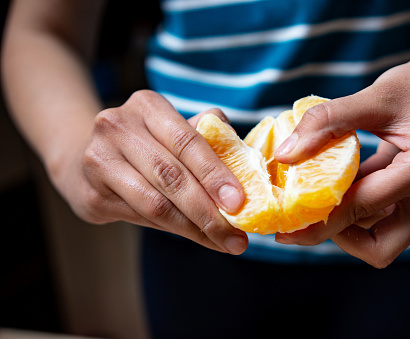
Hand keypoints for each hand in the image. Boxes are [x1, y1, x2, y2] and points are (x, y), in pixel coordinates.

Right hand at [53, 90, 247, 253]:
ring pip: (156, 203)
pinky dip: (175, 230)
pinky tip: (197, 237)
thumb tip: (246, 167)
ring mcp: (99, 158)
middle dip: (208, 210)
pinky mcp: (91, 192)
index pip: (186, 141)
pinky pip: (142, 217)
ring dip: (194, 228)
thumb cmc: (148, 146)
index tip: (239, 202)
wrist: (88, 160)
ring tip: (222, 242)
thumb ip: (209, 140)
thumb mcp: (175, 132)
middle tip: (236, 236)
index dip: (214, 173)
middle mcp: (118, 126)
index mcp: (147, 105)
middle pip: (171, 175)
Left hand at [274, 46, 409, 267]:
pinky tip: (326, 184)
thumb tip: (285, 154)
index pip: (362, 208)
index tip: (286, 228)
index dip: (319, 220)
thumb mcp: (375, 96)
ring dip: (343, 223)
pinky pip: (379, 212)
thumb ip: (328, 121)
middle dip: (337, 238)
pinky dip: (352, 205)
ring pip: (379, 235)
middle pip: (380, 247)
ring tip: (308, 202)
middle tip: (302, 223)